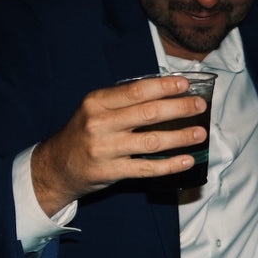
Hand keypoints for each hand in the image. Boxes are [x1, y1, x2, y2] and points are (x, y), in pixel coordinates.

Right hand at [30, 75, 208, 214]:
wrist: (58, 165)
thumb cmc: (84, 133)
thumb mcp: (95, 110)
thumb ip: (123, 102)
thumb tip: (165, 93)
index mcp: (97, 102)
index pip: (136, 91)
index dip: (163, 87)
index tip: (185, 85)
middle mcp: (100, 123)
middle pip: (148, 113)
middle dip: (179, 108)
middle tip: (200, 106)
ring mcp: (105, 149)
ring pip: (151, 141)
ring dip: (180, 137)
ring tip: (200, 133)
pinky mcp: (111, 172)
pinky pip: (147, 168)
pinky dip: (170, 165)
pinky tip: (187, 160)